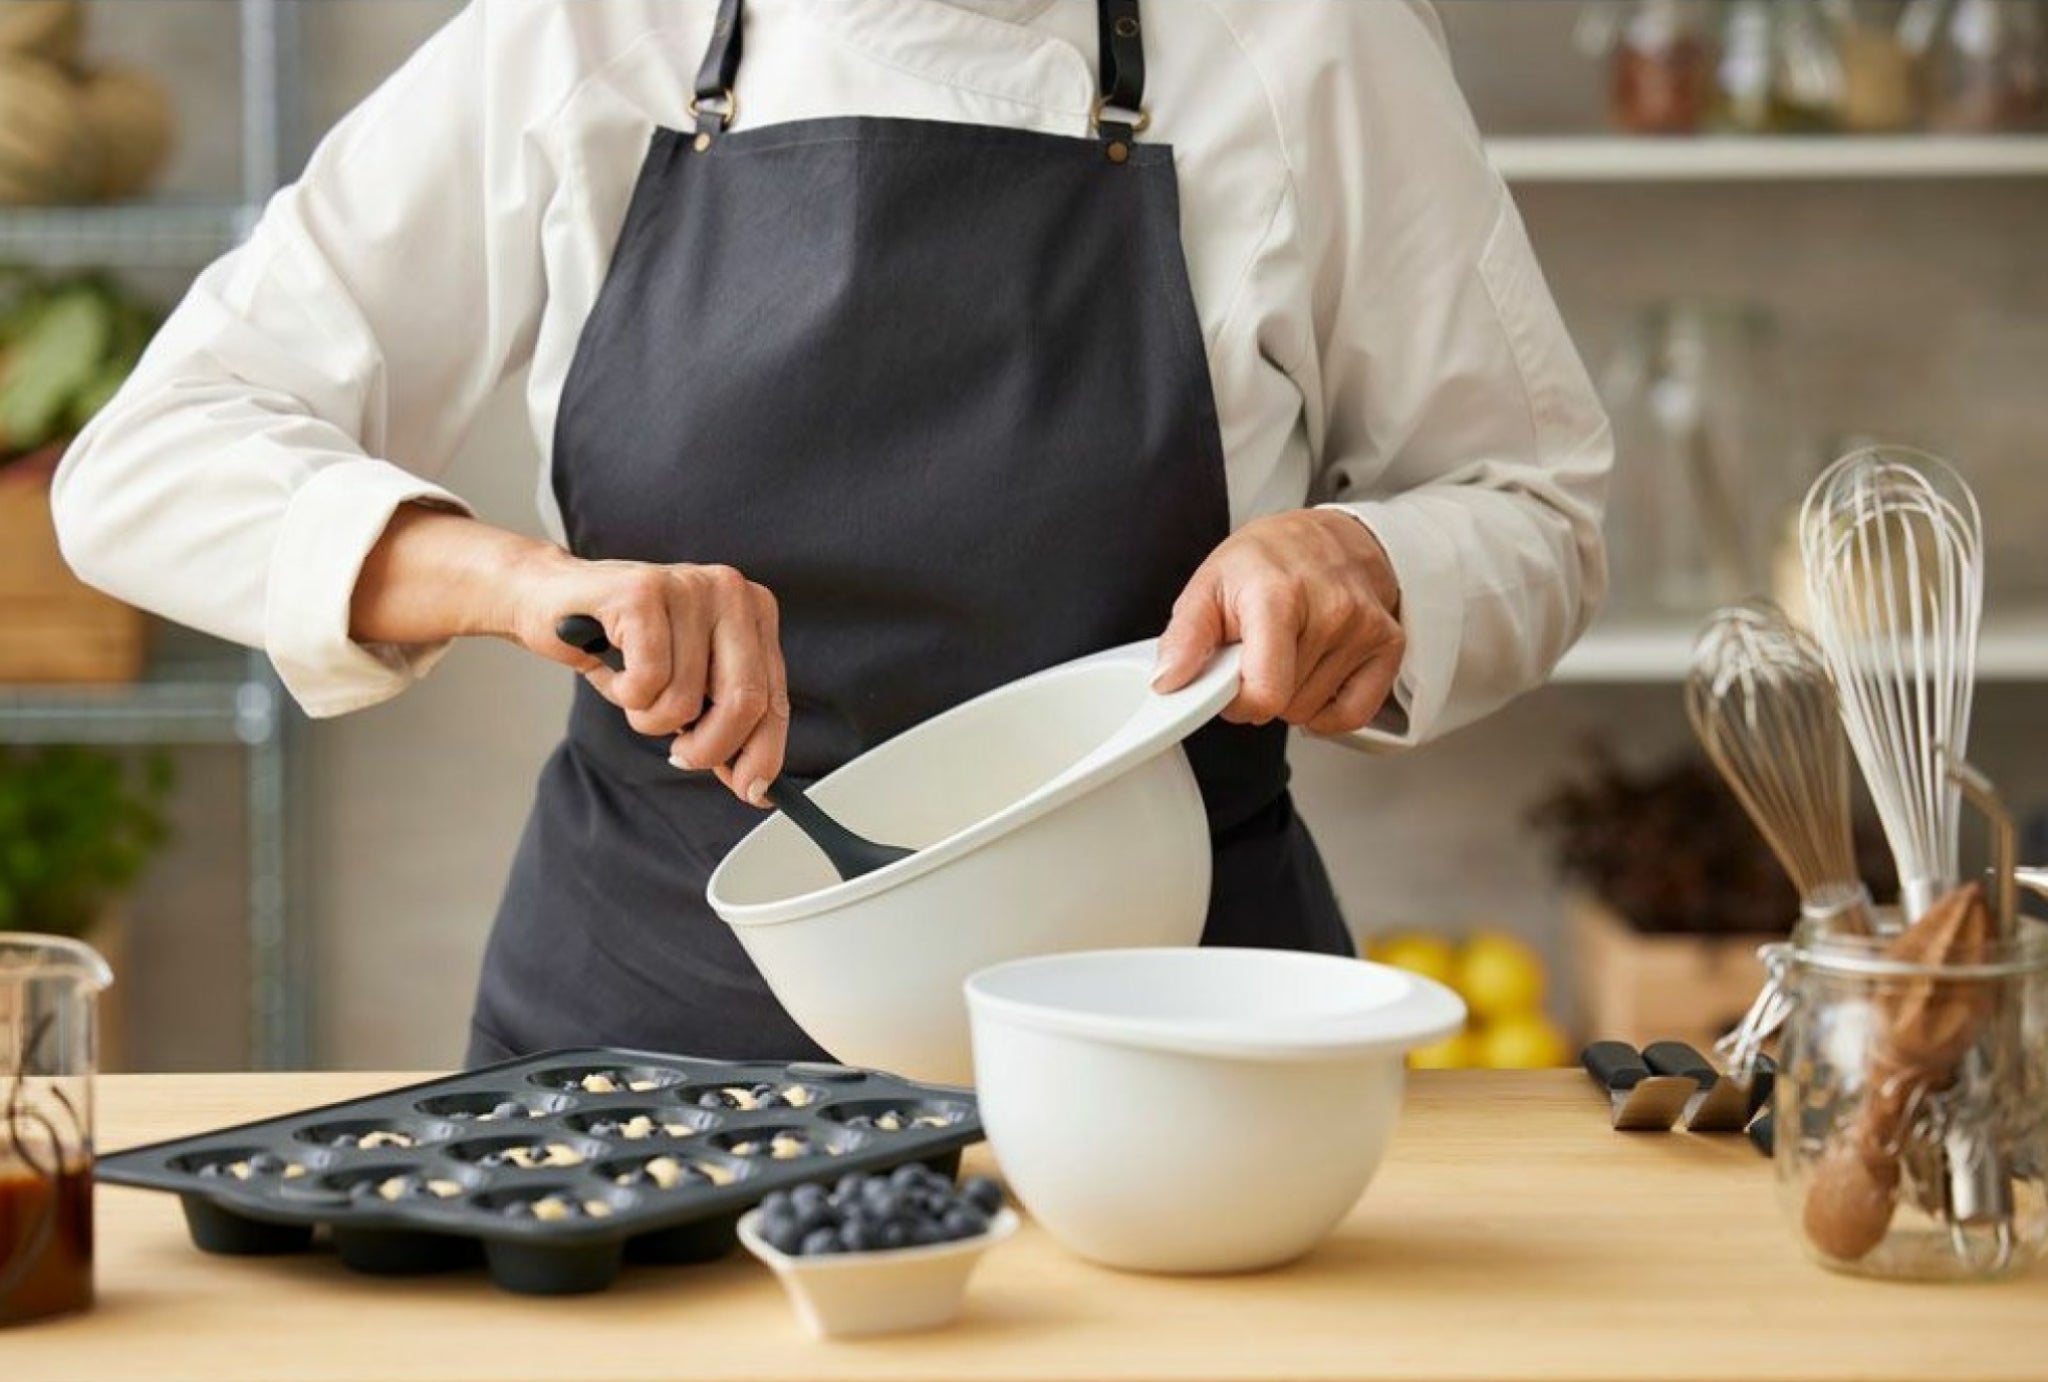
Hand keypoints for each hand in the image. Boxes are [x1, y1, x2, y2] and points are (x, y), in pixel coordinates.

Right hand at [508, 548, 789, 804]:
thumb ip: (723, 721)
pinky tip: (614, 671)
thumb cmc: (622, 646)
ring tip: (633, 689)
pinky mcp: (642, 593)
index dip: (763, 752)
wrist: (548, 600)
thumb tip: (755, 782)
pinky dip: (626, 695)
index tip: (752, 791)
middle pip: (744, 700)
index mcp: (752, 610)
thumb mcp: (686, 683)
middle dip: (710, 748)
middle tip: (681, 756)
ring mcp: (687, 586)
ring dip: (650, 717)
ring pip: (686, 699)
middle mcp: (730, 590)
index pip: (773, 696)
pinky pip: (648, 682)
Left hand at [1151, 509, 1402, 734]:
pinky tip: (1313, 680)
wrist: (1327, 535)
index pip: (1265, 691)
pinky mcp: (1388, 644)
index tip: (1230, 682)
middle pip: (1285, 705)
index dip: (1237, 702)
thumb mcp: (1209, 584)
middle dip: (1262, 690)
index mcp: (1278, 596)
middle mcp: (1331, 610)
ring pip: (1313, 711)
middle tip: (1260, 652)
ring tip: (1288, 652)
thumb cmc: (1266, 560)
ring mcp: (1365, 628)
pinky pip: (1354, 715)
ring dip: (1293, 694)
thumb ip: (1184, 637)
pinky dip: (1328, 711)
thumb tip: (1167, 682)